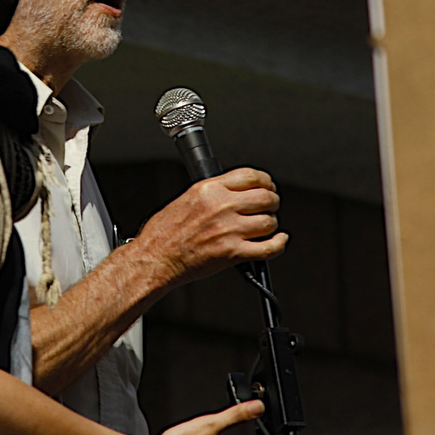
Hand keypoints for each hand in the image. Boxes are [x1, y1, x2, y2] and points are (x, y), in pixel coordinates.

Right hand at [127, 168, 286, 288]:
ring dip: (271, 225)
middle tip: (269, 207)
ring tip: (264, 227)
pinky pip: (269, 248)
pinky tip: (279, 240)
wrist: (155, 258)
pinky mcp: (233, 253)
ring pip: (269, 222)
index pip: (251, 176)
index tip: (267, 186)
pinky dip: (279, 244)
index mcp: (209, 189)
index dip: (265, 181)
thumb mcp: (188, 198)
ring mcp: (229, 230)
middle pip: (265, 198)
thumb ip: (214, 191)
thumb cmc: (164, 232)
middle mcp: (221, 207)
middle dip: (272, 202)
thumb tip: (237, 191)